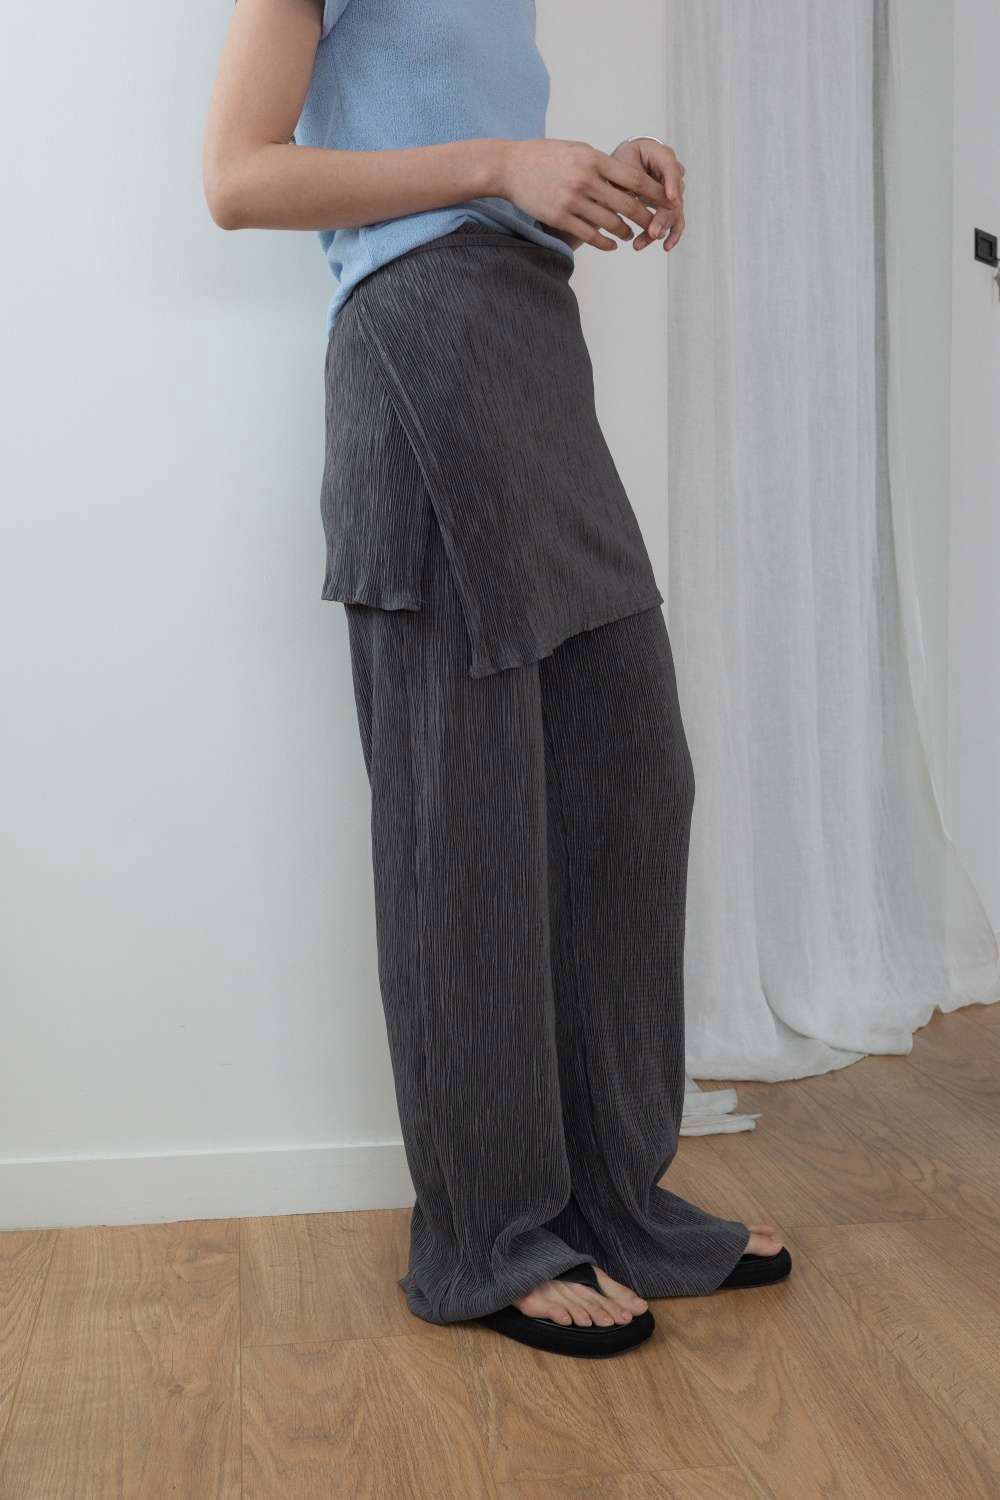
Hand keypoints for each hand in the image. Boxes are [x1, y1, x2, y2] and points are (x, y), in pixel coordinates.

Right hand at [498, 138, 671, 250]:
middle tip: (657, 224)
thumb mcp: (576, 150)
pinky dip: (605, 242)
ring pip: (610, 222)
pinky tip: (612, 244)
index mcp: (593, 159)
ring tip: (631, 235)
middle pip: (626, 203)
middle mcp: (585, 179)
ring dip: (625, 231)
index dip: (654, 191)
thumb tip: (625, 176)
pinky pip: (590, 235)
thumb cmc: (545, 156)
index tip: (668, 199)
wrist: (510, 167)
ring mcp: (572, 200)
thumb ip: (600, 163)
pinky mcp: (560, 217)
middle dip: (646, 217)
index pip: (633, 178)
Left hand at [610, 138, 684, 250]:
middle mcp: (671, 173)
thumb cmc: (622, 161)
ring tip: (643, 242)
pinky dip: (671, 234)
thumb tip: (627, 202)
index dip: (672, 183)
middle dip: (663, 216)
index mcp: (660, 155)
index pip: (670, 167)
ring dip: (661, 228)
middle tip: (653, 231)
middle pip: (674, 196)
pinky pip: (674, 221)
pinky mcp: (669, 207)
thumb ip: (628, 180)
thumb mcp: (620, 164)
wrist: (622, 167)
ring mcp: (673, 191)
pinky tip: (666, 246)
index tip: (671, 199)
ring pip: (673, 212)